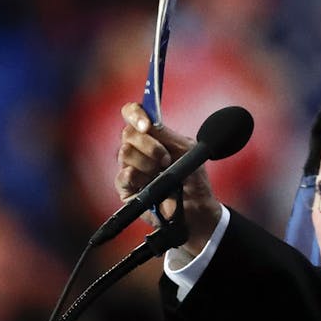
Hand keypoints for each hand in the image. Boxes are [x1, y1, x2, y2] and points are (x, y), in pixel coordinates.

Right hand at [115, 102, 221, 254]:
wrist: (196, 207)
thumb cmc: (192, 178)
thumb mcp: (186, 151)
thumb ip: (166, 135)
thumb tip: (150, 122)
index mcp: (150, 135)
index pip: (132, 113)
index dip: (135, 114)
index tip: (147, 125)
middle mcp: (136, 148)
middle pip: (128, 133)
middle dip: (150, 145)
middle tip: (166, 160)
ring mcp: (129, 167)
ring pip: (125, 153)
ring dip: (148, 163)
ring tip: (162, 174)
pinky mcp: (125, 188)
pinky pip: (124, 175)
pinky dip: (138, 176)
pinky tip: (150, 183)